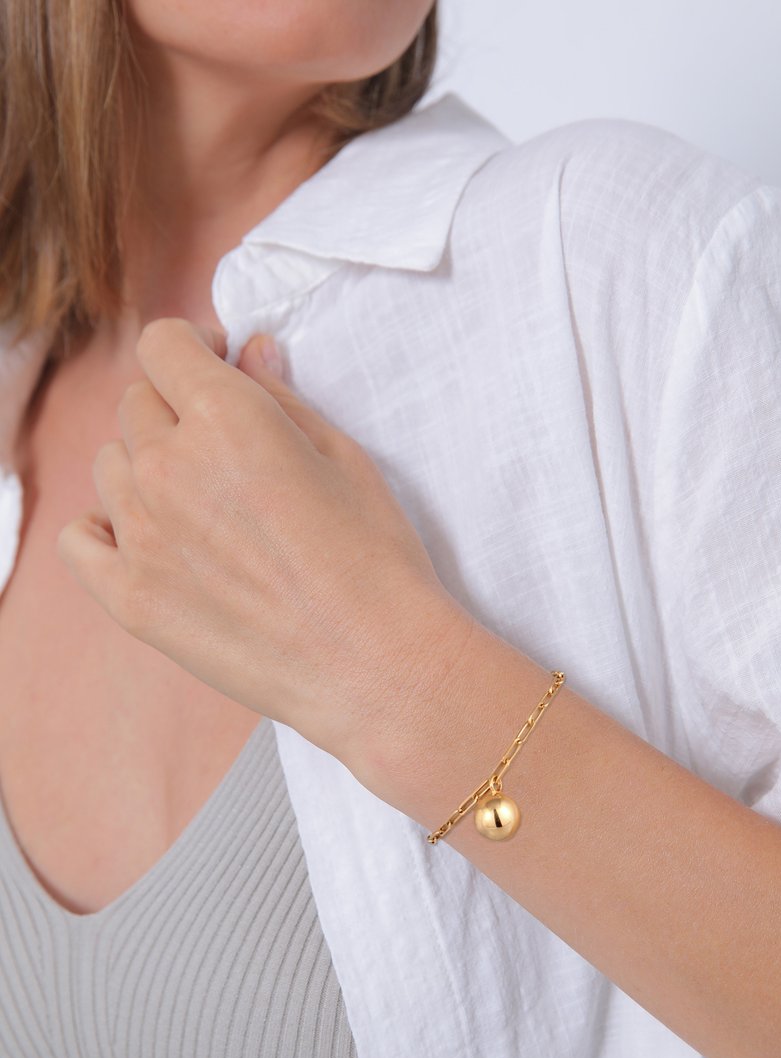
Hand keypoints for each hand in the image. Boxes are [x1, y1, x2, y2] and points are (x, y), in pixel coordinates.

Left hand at [56, 318, 472, 790]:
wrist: (374, 662)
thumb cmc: (374, 558)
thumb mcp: (344, 456)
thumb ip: (282, 397)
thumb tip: (250, 353)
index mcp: (225, 419)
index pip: (162, 345)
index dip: (193, 348)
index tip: (216, 367)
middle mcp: (168, 468)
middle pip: (136, 406)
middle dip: (176, 408)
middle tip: (222, 444)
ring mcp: (142, 536)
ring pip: (110, 467)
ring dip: (146, 466)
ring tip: (199, 501)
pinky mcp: (131, 597)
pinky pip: (79, 539)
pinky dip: (105, 527)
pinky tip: (148, 536)